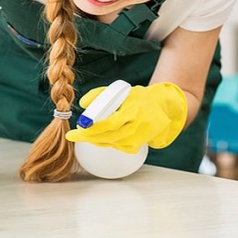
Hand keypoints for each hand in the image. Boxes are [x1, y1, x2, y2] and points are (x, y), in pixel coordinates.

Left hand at [65, 82, 187, 153]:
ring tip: (85, 134)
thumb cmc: (138, 97)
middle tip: (74, 135)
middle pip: (109, 137)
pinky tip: (102, 137)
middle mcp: (138, 125)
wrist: (163, 106)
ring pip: (112, 143)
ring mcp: (140, 136)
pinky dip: (108, 143)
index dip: (90, 130)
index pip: (108, 123)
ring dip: (96, 140)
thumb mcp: (120, 90)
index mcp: (133, 110)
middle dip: (88, 137)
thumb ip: (100, 94)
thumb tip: (83, 104)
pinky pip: (119, 147)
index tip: (74, 132)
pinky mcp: (139, 143)